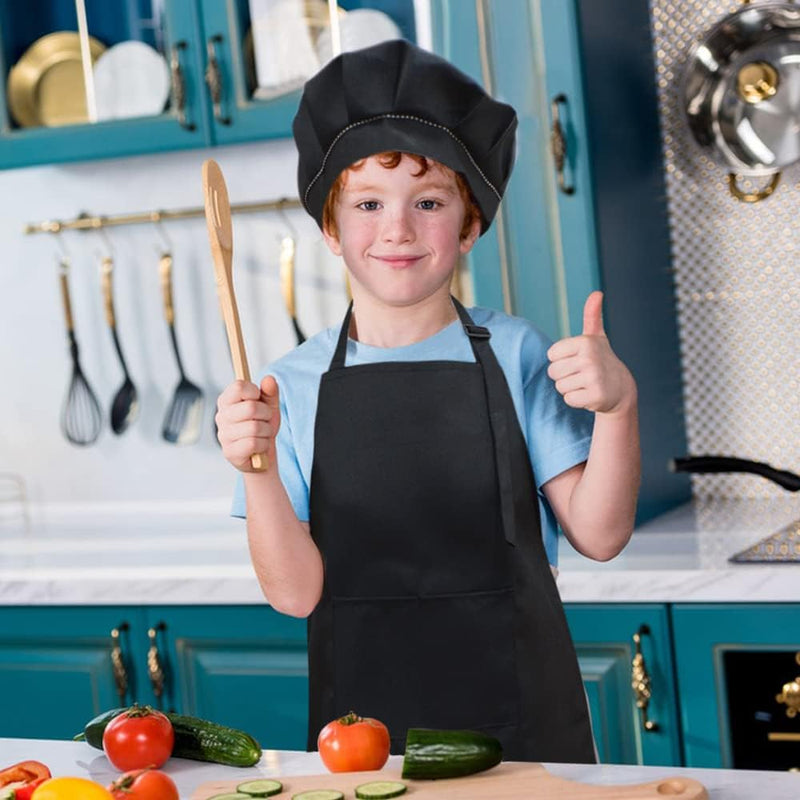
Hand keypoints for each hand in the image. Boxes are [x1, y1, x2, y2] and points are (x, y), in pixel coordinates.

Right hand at [215, 376, 279, 471]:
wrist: (263, 456)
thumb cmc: (263, 428)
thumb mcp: (269, 407)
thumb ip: (270, 393)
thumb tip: (269, 379)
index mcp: (227, 401)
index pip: (238, 387)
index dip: (254, 391)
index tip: (258, 399)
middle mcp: (221, 417)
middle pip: (250, 407)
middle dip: (266, 414)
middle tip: (265, 420)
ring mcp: (223, 435)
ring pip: (254, 427)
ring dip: (266, 431)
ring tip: (263, 434)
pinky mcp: (229, 452)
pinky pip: (253, 443)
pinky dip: (263, 445)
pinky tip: (260, 446)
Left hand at [546, 291, 636, 414]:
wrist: (621, 388)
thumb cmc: (601, 360)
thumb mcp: (596, 337)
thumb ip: (592, 315)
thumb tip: (597, 293)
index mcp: (585, 342)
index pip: (551, 355)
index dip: (561, 360)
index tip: (576, 360)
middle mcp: (590, 358)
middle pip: (553, 372)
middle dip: (563, 376)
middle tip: (581, 374)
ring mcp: (594, 377)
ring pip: (560, 387)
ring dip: (570, 388)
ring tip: (585, 383)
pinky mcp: (596, 396)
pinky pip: (569, 400)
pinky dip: (576, 400)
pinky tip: (589, 394)